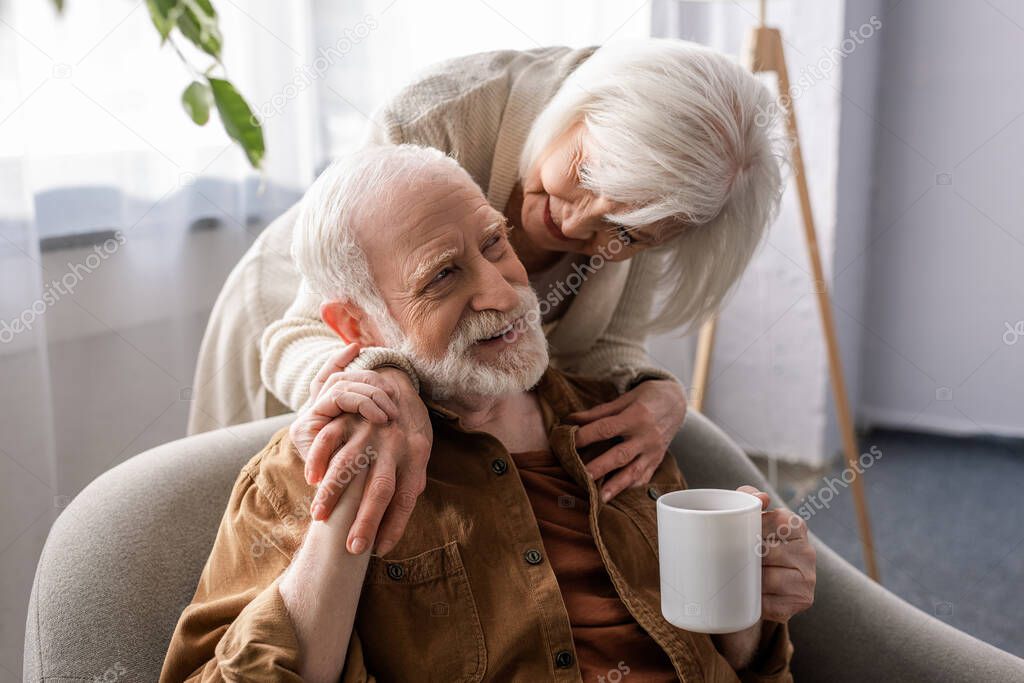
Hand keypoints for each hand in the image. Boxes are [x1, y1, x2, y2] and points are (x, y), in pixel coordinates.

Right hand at [288, 356, 432, 555]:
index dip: (393, 527)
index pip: (405, 499)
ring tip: (320, 519)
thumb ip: (410, 485)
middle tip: (351, 548)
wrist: (402, 381)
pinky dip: (319, 460)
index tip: (379, 551)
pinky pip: (330, 439)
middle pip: (380, 489)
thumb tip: (396, 521)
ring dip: (333, 494)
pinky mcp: (350, 418)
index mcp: (415, 457)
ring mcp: (370, 430)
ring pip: (349, 466)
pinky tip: (311, 479)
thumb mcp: (420, 455)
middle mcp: (394, 445)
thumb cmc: (411, 429)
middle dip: (365, 521)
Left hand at [567, 379, 686, 501]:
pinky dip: (629, 487)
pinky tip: (615, 495)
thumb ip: (599, 412)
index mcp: (636, 416)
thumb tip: (571, 419)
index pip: (606, 428)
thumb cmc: (647, 397)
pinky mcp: (657, 462)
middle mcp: (646, 436)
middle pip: (620, 454)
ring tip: (599, 498)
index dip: (586, 436)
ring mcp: (653, 452)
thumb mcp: (625, 398)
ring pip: (633, 472)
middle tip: (581, 476)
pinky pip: (644, 478)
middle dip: (600, 467)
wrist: (678, 402)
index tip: (566, 441)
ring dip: (615, 486)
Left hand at [738, 485, 815, 622]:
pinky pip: (770, 604)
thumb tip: (762, 498)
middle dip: (744, 557)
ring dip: (747, 581)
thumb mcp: (751, 517)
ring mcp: (808, 579)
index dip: (749, 529)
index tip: (736, 535)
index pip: (771, 522)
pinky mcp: (801, 601)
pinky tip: (747, 597)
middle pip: (766, 553)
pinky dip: (753, 602)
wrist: (762, 582)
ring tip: (735, 577)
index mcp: (797, 526)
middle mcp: (808, 552)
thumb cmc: (754, 543)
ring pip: (767, 579)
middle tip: (727, 559)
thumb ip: (748, 497)